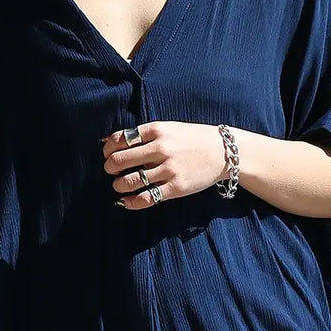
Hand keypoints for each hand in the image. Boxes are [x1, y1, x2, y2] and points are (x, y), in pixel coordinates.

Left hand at [102, 121, 228, 208]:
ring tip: (119, 185)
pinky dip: (131, 202)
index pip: (120, 139)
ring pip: (130, 181)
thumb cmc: (191, 139)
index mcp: (157, 130)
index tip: (107, 154)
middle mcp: (161, 148)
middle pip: (120, 160)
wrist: (223, 151)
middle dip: (109, 167)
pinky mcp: (176, 187)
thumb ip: (142, 134)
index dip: (107, 149)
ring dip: (118, 185)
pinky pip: (147, 198)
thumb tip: (107, 142)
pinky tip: (126, 201)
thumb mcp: (168, 128)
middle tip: (110, 171)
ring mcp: (169, 169)